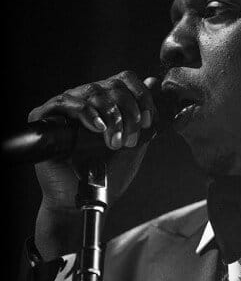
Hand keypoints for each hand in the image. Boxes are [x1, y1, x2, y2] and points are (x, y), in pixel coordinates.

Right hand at [29, 71, 157, 257]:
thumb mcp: (135, 144)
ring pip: (93, 91)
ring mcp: (67, 108)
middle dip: (129, 112)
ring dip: (111, 116)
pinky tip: (97, 128)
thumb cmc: (108, 174)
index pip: (128, 80)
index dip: (143, 96)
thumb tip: (154, 82)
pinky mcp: (46, 117)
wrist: (82, 200)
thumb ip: (144, 117)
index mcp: (109, 102)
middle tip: (128, 140)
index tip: (149, 121)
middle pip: (114, 85)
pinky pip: (64, 102)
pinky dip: (85, 112)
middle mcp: (88, 100)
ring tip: (114, 141)